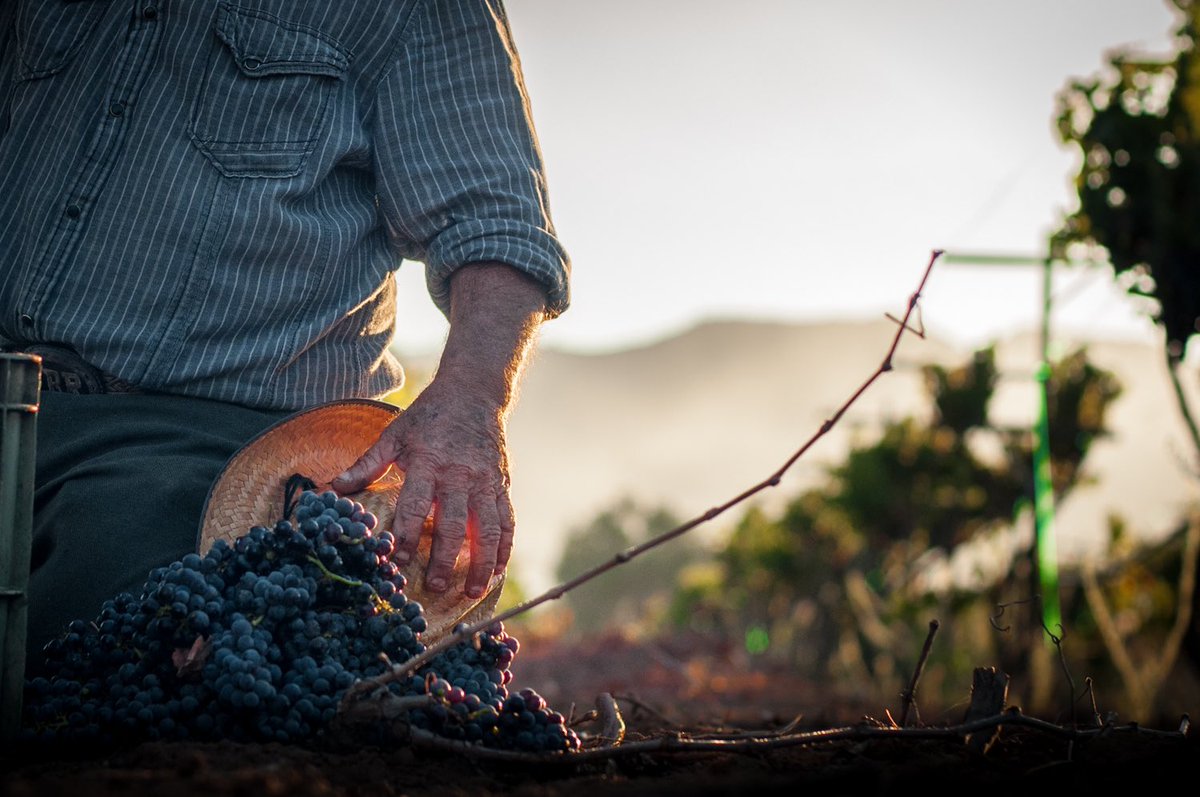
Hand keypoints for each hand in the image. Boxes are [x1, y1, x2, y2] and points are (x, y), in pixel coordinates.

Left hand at [333, 261, 545, 597]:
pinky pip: (507, 520)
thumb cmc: (428, 416)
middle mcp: (459, 475)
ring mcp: (485, 481)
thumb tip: (331, 489)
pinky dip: (504, 548)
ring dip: (481, 563)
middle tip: (436, 588)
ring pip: (488, 529)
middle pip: (455, 525)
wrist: (473, 393)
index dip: (408, 538)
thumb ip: (366, 465)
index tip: (399, 564)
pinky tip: (497, 570)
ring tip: (471, 592)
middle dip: (446, 560)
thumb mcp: (394, 434)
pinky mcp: (502, 484)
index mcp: (428, 463)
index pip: (417, 507)